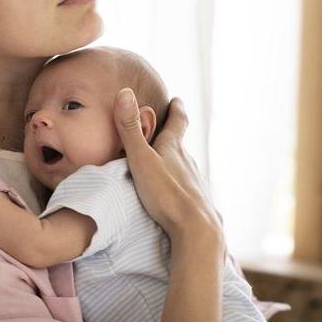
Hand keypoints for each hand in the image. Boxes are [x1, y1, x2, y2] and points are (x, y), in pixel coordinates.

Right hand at [113, 88, 222, 245]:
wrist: (196, 229)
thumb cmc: (166, 193)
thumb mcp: (141, 159)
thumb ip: (130, 129)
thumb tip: (124, 93)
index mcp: (173, 148)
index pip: (177, 122)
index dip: (177, 109)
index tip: (177, 100)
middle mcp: (188, 161)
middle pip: (181, 144)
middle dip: (175, 135)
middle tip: (169, 128)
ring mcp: (195, 182)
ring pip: (185, 166)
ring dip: (176, 161)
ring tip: (167, 162)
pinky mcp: (197, 201)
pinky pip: (187, 186)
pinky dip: (179, 183)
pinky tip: (175, 193)